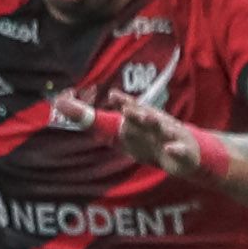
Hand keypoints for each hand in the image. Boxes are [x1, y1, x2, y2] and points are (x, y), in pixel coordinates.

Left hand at [64, 89, 228, 183]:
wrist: (186, 151)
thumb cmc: (150, 139)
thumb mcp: (123, 131)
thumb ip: (92, 118)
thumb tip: (61, 103)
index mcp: (142, 118)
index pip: (131, 108)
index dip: (123, 103)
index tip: (113, 97)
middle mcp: (156, 123)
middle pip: (145, 115)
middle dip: (137, 112)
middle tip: (127, 110)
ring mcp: (171, 135)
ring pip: (163, 128)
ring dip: (155, 122)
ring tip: (147, 118)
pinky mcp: (183, 151)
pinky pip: (180, 150)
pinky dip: (176, 150)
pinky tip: (170, 150)